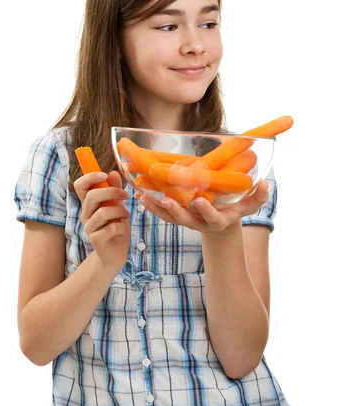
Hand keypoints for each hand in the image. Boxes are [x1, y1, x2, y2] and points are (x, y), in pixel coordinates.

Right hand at [74, 170, 129, 269]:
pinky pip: (111, 228)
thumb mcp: (117, 206)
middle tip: (125, 194)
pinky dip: (121, 226)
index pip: (79, 185)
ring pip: (103, 212)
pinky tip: (122, 229)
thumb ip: (114, 190)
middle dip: (112, 192)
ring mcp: (89, 228)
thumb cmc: (115, 227)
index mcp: (89, 204)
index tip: (104, 175)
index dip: (90, 177)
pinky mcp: (96, 240)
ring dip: (120, 211)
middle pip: (92, 196)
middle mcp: (86, 214)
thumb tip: (113, 172)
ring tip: (125, 215)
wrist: (114, 254)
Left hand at [134, 180, 269, 235]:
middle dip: (176, 211)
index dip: (207, 211)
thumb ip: (258, 196)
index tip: (200, 201)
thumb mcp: (250, 203)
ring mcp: (188, 221)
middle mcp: (201, 223)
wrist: (224, 222)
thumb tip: (266, 183)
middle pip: (187, 220)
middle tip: (167, 200)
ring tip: (143, 195)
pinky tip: (139, 194)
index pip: (214, 218)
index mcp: (220, 220)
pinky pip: (163, 213)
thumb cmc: (238, 207)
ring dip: (157, 207)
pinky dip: (152, 205)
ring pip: (170, 217)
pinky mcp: (178, 218)